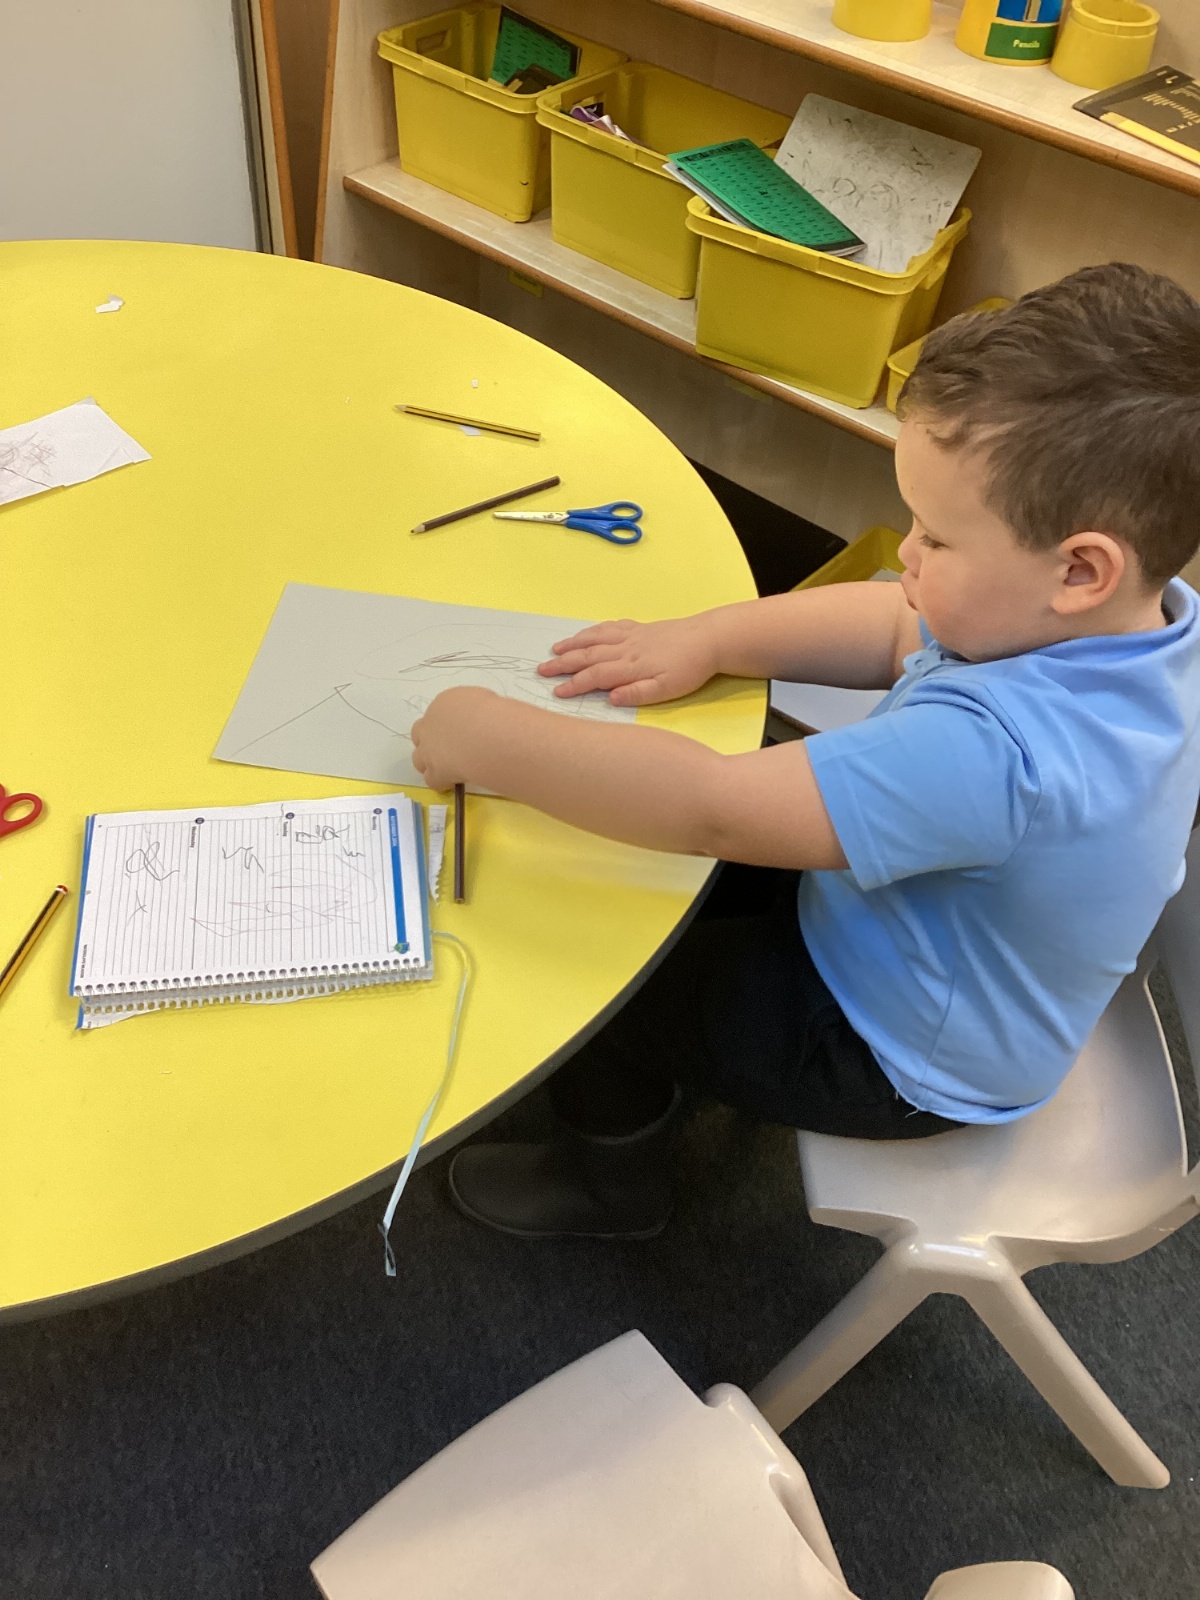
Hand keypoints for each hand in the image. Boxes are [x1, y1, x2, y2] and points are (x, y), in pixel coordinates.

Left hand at [410, 686, 496, 790]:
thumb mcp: (483, 700)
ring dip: (430, 762)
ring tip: (449, 767)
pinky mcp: (435, 772)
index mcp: (443, 704)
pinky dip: (440, 782)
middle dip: (430, 741)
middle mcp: (430, 726)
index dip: (447, 724)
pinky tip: (454, 782)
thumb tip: (480, 717)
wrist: (487, 735)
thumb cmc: (492, 712)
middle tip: (449, 747)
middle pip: (419, 734)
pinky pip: (431, 780)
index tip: (461, 730)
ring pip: (418, 759)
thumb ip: (474, 709)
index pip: (438, 713)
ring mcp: (428, 750)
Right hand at [538, 615, 718, 705]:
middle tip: (541, 670)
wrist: (709, 639)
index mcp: (631, 667)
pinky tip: (586, 634)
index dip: (574, 685)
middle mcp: (625, 649)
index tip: (556, 692)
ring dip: (573, 645)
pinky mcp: (640, 628)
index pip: (595, 677)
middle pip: (588, 656)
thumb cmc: (689, 669)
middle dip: (563, 664)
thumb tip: (610, 698)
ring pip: (595, 639)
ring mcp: (631, 636)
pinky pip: (609, 628)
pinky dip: (592, 631)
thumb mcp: (667, 689)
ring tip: (554, 650)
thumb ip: (638, 694)